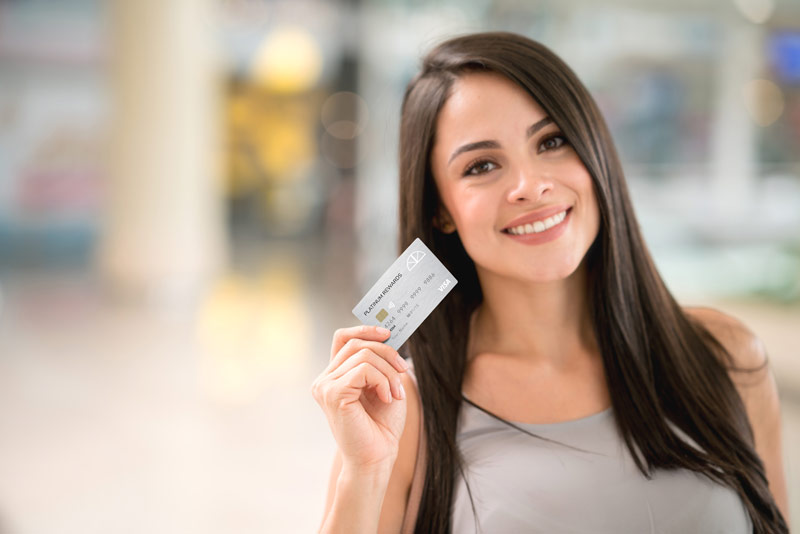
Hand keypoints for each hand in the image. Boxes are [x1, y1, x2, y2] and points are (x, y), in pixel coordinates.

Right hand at [311, 325, 408, 469]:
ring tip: (395, 393)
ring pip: (364, 355)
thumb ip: (379, 361)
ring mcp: (325, 386)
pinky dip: (383, 381)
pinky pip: (364, 370)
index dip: (364, 329)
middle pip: (357, 344)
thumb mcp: (385, 384)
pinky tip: (387, 398)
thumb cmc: (381, 426)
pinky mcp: (333, 394)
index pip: (343, 338)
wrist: (378, 457)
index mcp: (334, 376)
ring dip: (389, 372)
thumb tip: (387, 335)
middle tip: (403, 371)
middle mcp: (324, 379)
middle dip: (387, 353)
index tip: (388, 333)